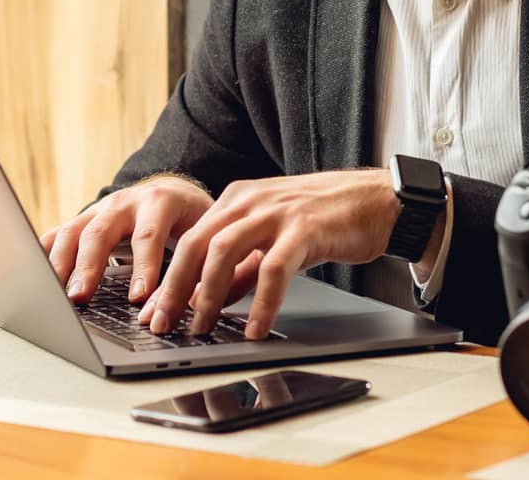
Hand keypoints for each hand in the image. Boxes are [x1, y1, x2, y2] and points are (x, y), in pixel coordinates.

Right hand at [39, 174, 212, 303]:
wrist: (174, 191)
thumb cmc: (191, 220)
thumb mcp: (203, 236)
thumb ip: (195, 268)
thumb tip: (185, 308)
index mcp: (159, 203)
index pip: (148, 235)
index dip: (143, 267)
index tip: (139, 297)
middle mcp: (124, 203)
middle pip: (100, 232)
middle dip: (88, 267)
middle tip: (79, 297)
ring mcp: (99, 209)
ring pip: (72, 232)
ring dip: (60, 265)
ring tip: (53, 295)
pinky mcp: (83, 221)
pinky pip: (57, 235)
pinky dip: (42, 254)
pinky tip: (31, 274)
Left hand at [140, 169, 399, 339]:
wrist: (376, 200)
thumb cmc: (324, 219)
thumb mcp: (272, 237)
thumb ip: (241, 266)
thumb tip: (210, 298)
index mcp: (236, 200)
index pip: (189, 239)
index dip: (167, 277)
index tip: (152, 310)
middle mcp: (250, 201)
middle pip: (196, 244)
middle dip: (174, 287)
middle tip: (162, 323)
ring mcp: (276, 212)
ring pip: (225, 251)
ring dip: (208, 293)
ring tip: (202, 326)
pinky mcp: (305, 229)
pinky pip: (273, 269)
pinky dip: (260, 302)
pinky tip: (254, 327)